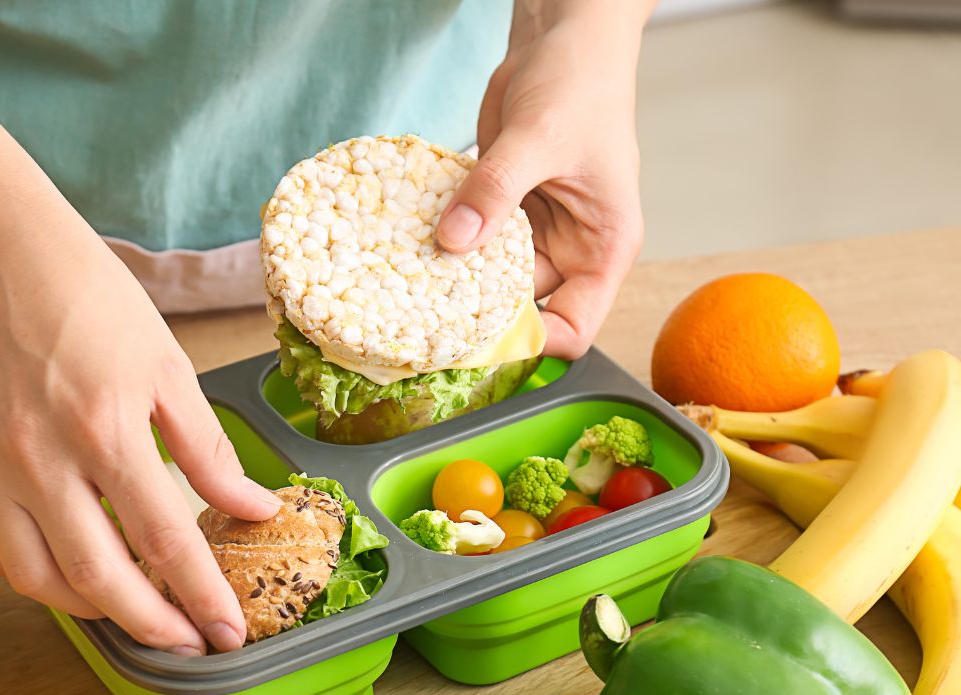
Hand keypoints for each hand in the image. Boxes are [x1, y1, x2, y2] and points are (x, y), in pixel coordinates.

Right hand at [0, 232, 281, 654]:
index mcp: (107, 429)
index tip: (227, 631)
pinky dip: (37, 577)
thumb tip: (252, 508)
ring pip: (39, 579)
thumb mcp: (170, 369)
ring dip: (93, 611)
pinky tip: (72, 576)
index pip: (166, 540)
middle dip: (152, 624)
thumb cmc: (95, 304)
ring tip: (136, 611)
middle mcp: (42, 459)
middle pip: (99, 577)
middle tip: (188, 642)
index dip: (203, 595)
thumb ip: (208, 450)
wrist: (2, 261)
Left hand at [437, 4, 650, 358]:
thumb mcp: (540, 137)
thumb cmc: (581, 84)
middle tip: (419, 316)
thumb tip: (453, 241)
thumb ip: (496, 191)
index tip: (476, 337)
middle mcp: (569, 250)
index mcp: (602, 249)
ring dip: (449, 278)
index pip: (573, 327)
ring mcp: (532, 232)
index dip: (529, 341)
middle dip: (474, 314)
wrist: (562, 39)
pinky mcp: (500, 211)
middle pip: (520, 310)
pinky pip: (467, 241)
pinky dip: (441, 242)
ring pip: (485, 279)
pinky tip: (407, 242)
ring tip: (404, 282)